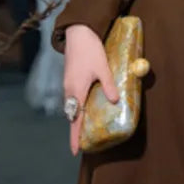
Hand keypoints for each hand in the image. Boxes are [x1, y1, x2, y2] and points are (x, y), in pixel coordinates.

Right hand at [63, 24, 119, 154]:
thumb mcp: (103, 68)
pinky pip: (73, 100)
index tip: (75, 151)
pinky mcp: (70, 80)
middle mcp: (69, 90)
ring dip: (76, 120)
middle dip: (76, 131)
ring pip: (72, 108)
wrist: (77, 32)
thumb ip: (109, 85)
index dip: (75, 136)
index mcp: (76, 91)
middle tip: (83, 144)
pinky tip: (85, 110)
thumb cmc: (91, 50)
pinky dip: (77, 109)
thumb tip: (115, 101)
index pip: (75, 120)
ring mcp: (68, 85)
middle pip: (72, 116)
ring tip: (85, 131)